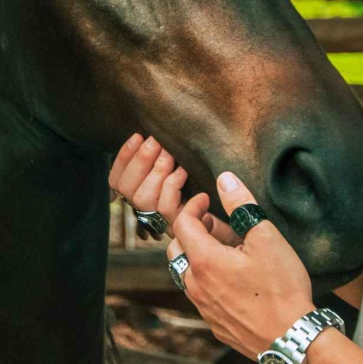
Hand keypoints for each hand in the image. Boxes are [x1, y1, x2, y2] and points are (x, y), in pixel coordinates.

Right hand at [107, 133, 239, 245]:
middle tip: (157, 141)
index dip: (122, 159)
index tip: (137, 136)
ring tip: (172, 155)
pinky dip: (172, 184)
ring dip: (155, 171)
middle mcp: (152, 211)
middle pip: (126, 190)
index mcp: (149, 195)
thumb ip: (170, 158)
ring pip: (142, 199)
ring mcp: (165, 221)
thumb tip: (161, 134)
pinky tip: (185, 172)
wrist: (244, 221)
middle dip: (139, 161)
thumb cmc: (219, 190)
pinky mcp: (182, 228)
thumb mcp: (189, 168)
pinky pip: (165, 206)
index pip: (117, 182)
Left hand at [168, 172, 314, 357]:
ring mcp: (203, 307)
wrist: (292, 340)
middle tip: (219, 225)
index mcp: (203, 261)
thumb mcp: (266, 238)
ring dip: (201, 256)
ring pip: (187, 273)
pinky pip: (201, 294)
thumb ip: (241, 206)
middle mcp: (195, 285)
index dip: (193, 206)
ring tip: (231, 252)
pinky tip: (236, 278)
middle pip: (177, 248)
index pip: (182, 223)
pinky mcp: (214, 323)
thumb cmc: (282, 289)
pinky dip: (209, 278)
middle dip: (193, 230)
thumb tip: (224, 179)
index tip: (208, 199)